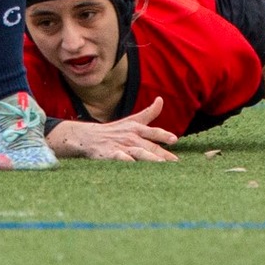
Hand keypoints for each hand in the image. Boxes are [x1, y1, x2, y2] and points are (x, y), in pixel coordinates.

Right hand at [48, 100, 178, 161]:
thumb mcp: (132, 120)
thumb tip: (161, 99)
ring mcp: (121, 146)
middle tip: (175, 161)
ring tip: (160, 164)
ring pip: (137, 152)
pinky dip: (126, 161)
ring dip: (149, 158)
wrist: (90, 136)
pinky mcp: (110, 155)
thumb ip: (149, 113)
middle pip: (148, 146)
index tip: (174, 139)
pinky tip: (133, 165)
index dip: (163, 135)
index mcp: (137, 129)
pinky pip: (120, 159)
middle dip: (162, 153)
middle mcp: (130, 137)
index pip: (153, 132)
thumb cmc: (115, 130)